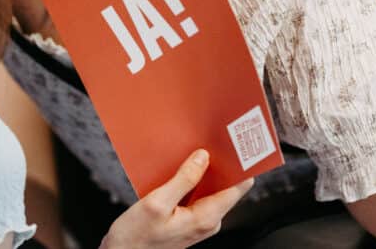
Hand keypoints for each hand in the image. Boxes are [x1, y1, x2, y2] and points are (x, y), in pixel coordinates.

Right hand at [99, 150, 253, 248]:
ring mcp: (199, 221)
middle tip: (213, 139)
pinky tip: (180, 168)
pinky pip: (197, 194)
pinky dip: (191, 179)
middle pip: (225, 185)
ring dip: (203, 170)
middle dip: (219, 163)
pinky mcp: (188, 219)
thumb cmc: (135, 237)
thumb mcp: (157, 203)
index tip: (238, 145)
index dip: (240, 165)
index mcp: (206, 218)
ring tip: (195, 148)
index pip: (238, 187)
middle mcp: (208, 221)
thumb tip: (203, 157)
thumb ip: (183, 179)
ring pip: (210, 188)